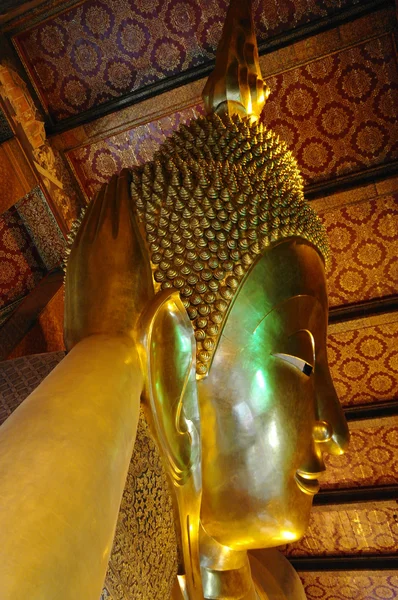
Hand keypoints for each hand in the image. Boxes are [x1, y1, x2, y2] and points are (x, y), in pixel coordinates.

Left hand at [64, 170, 152, 349]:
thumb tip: (175, 289)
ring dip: (100, 200)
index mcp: (127, 246)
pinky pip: (80, 230)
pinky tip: (91, 213)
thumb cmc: (135, 324)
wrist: (103, 344)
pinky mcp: (74, 263)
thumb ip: (163, 293)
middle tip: (122, 176)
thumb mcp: (154, 303)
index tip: (132, 174)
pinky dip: (87, 217)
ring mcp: (84, 253)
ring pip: (91, 215)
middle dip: (114, 189)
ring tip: (108, 188)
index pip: (124, 206)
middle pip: (107, 205)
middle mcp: (103, 244)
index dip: (127, 188)